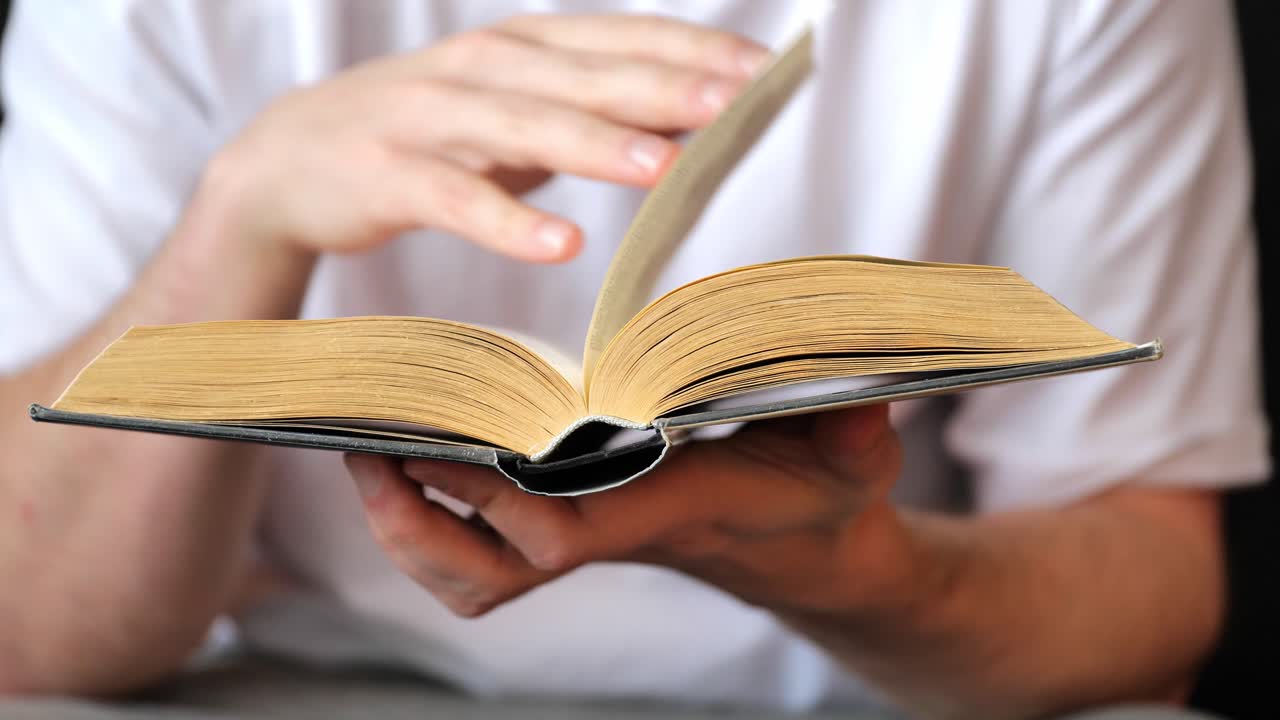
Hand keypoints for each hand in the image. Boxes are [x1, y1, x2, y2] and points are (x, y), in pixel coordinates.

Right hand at [199, 15, 769, 263]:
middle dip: (664, 87)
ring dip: (597, 144)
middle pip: (585, 74)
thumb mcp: (514, 116)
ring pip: (525, 124)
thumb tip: (690, 123)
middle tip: (738, 104)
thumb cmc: (427, 136)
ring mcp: (431, 116)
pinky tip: (562, 244)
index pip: (621, 38)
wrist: (291, 160)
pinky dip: (509, 221)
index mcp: (520, 46)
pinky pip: (456, 199)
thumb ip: (591, 113)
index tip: (765, 71)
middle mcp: (481, 67)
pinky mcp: (389, 173)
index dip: (692, 49)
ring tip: (664, 168)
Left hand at [344, 404, 909, 617]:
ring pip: (468, 574)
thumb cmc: (822, 495)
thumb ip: (858, 436)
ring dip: (404, 523)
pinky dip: (422, 524)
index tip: (448, 445)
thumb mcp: (855, 461)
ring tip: (362, 446)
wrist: (804, 544)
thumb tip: (862, 408)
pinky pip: (473, 557)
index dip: (503, 498)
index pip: (568, 530)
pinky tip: (398, 461)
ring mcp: (580, 539)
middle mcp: (608, 533)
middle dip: (420, 505)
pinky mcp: (566, 529)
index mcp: (663, 512)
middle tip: (363, 432)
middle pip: (491, 559)